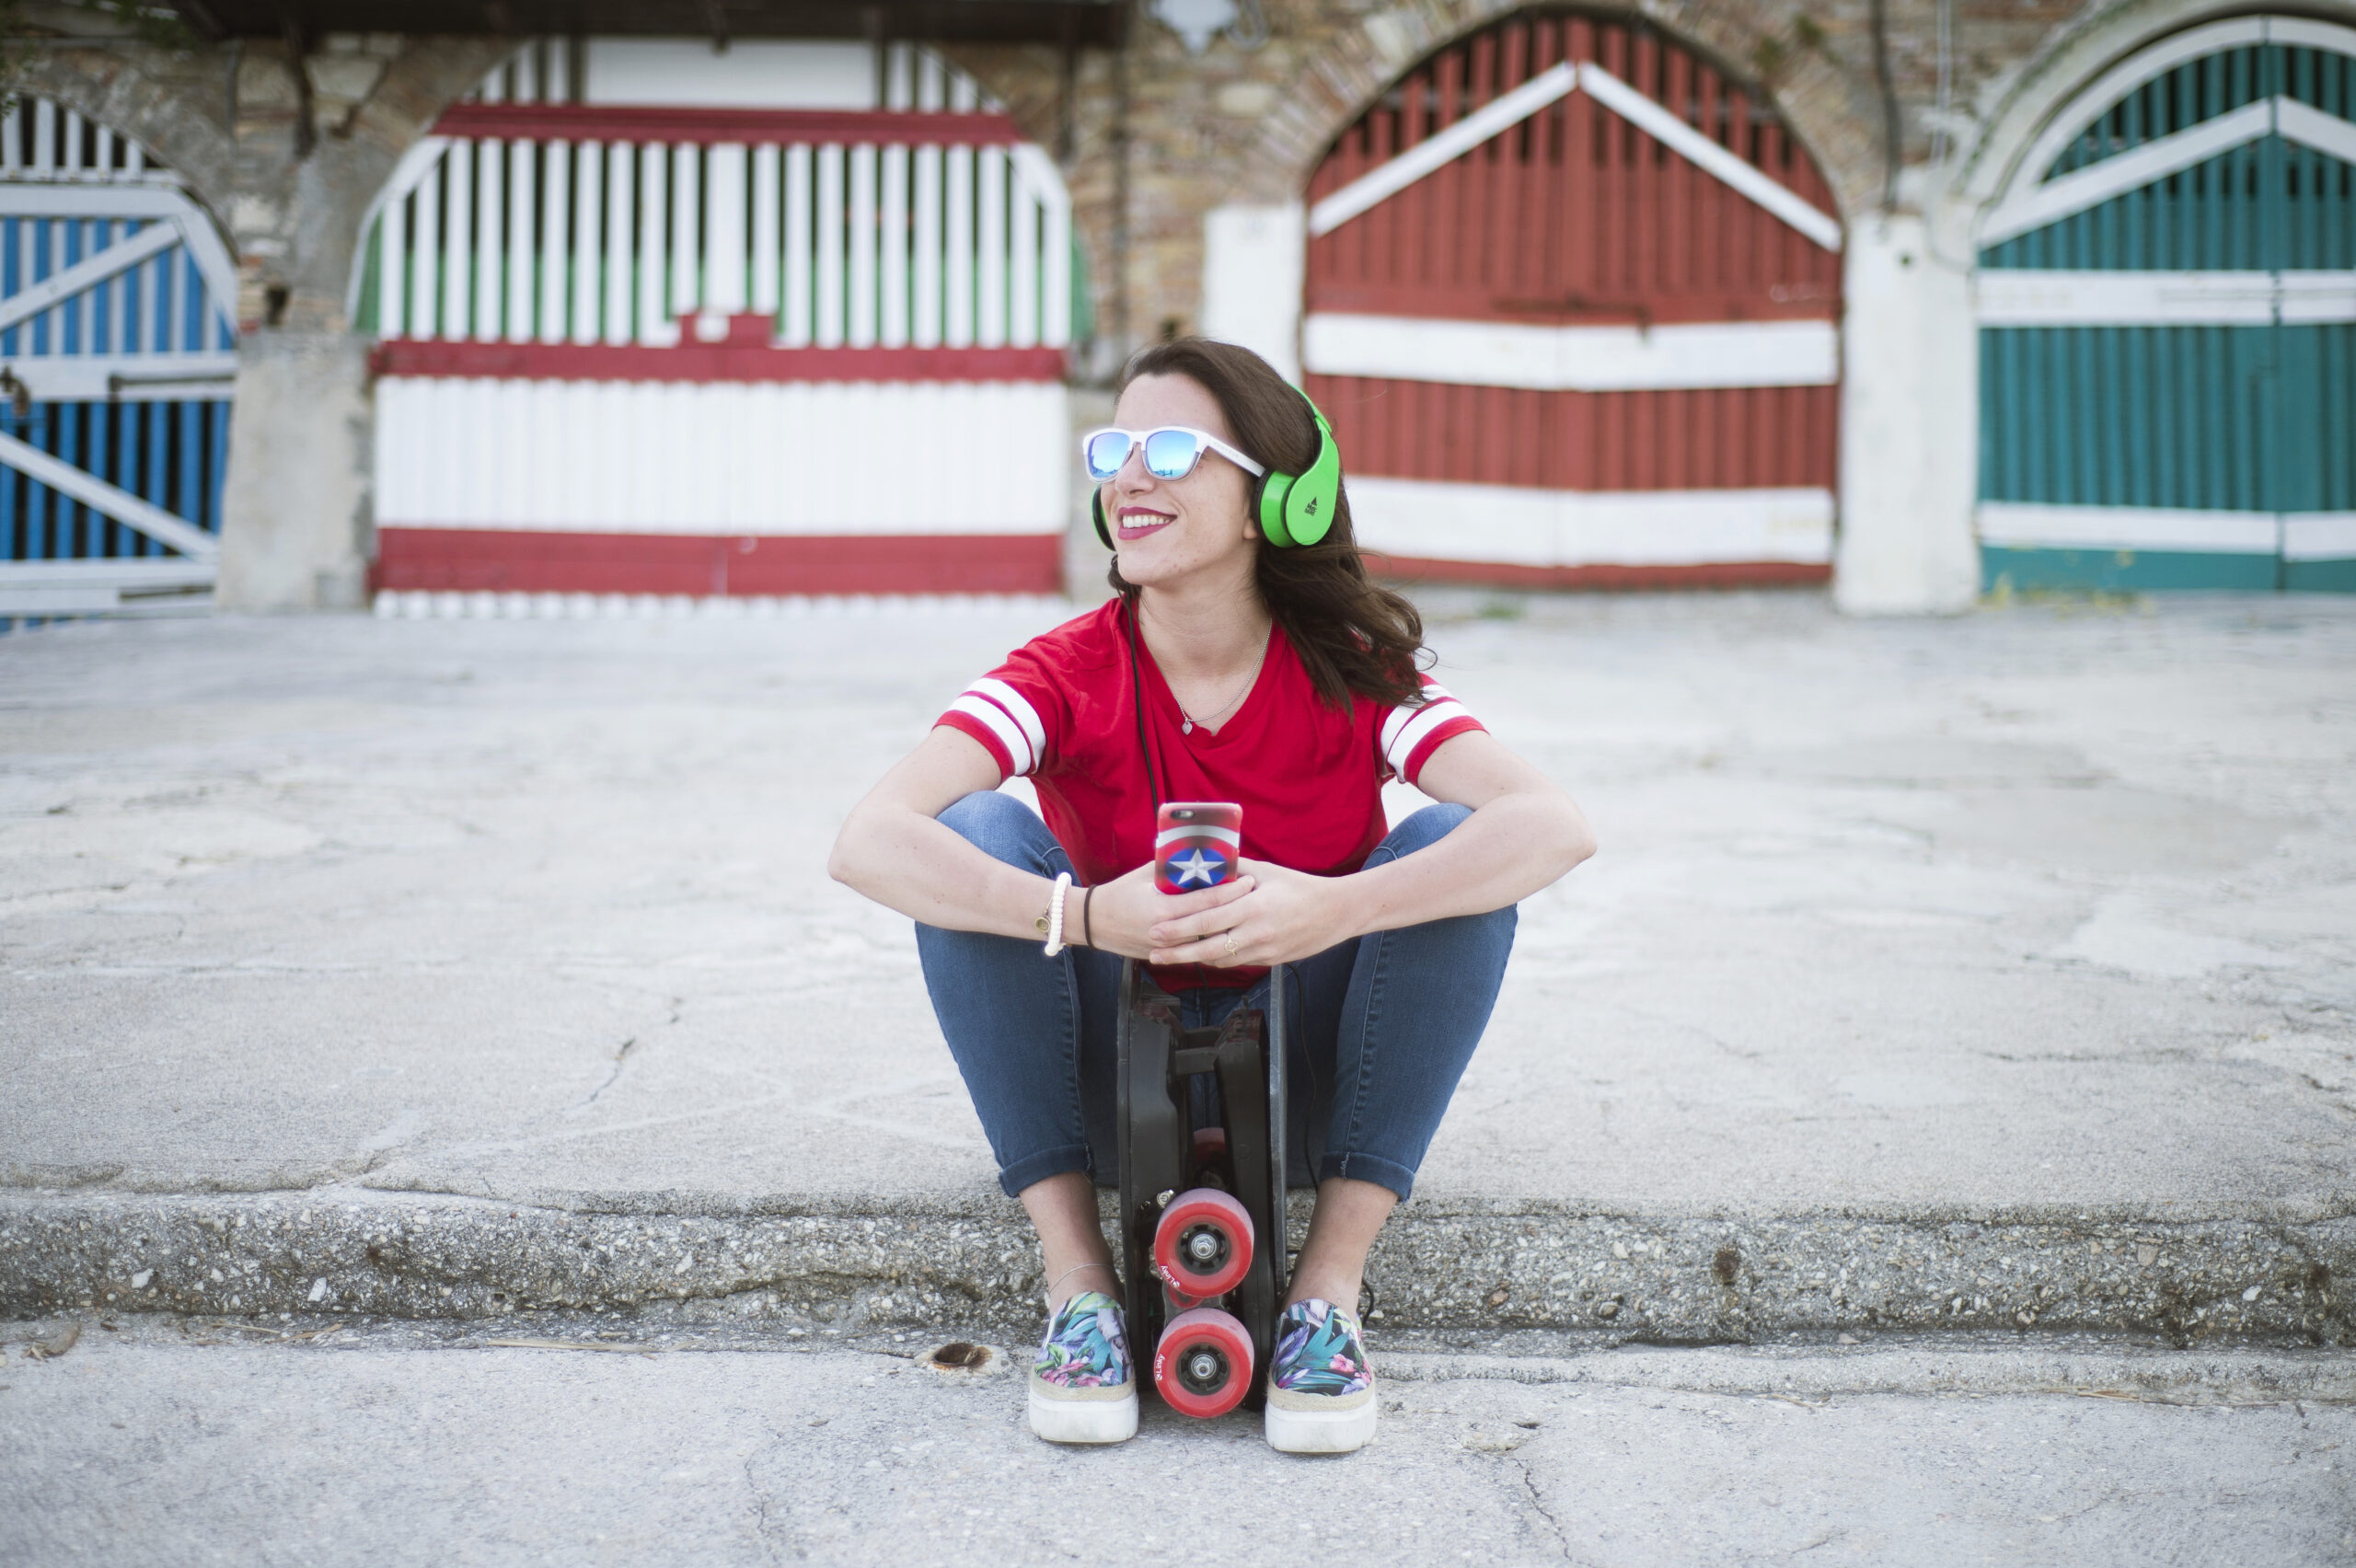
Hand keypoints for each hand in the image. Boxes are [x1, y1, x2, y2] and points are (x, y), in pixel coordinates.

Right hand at [1084, 861, 1255, 960]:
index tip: (1248, 881)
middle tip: (1255, 896)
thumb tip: (1195, 851)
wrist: (1095, 923)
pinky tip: (1225, 931)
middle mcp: (1169, 931)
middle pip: (1212, 921)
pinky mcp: (1165, 955)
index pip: (1207, 899)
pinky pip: (1194, 949)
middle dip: (1236, 908)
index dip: (1231, 890)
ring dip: (1226, 926)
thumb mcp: (1145, 875)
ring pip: (1206, 940)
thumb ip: (1171, 866)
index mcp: (1164, 908)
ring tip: (1246, 912)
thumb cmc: (1119, 894)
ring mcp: (1168, 947)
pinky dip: (1210, 940)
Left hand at [1146, 859, 1353, 968]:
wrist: (1336, 912)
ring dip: (1193, 959)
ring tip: (1170, 956)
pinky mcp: (1270, 961)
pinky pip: (1237, 963)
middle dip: (1176, 952)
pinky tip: (1202, 955)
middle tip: (1153, 951)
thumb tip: (1207, 862)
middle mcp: (1256, 932)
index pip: (1207, 921)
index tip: (1156, 928)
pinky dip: (1217, 960)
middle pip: (1207, 948)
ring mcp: (1263, 950)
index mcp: (1252, 907)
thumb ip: (1235, 870)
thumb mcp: (1267, 872)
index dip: (1178, 928)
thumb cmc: (1300, 887)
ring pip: (1220, 960)